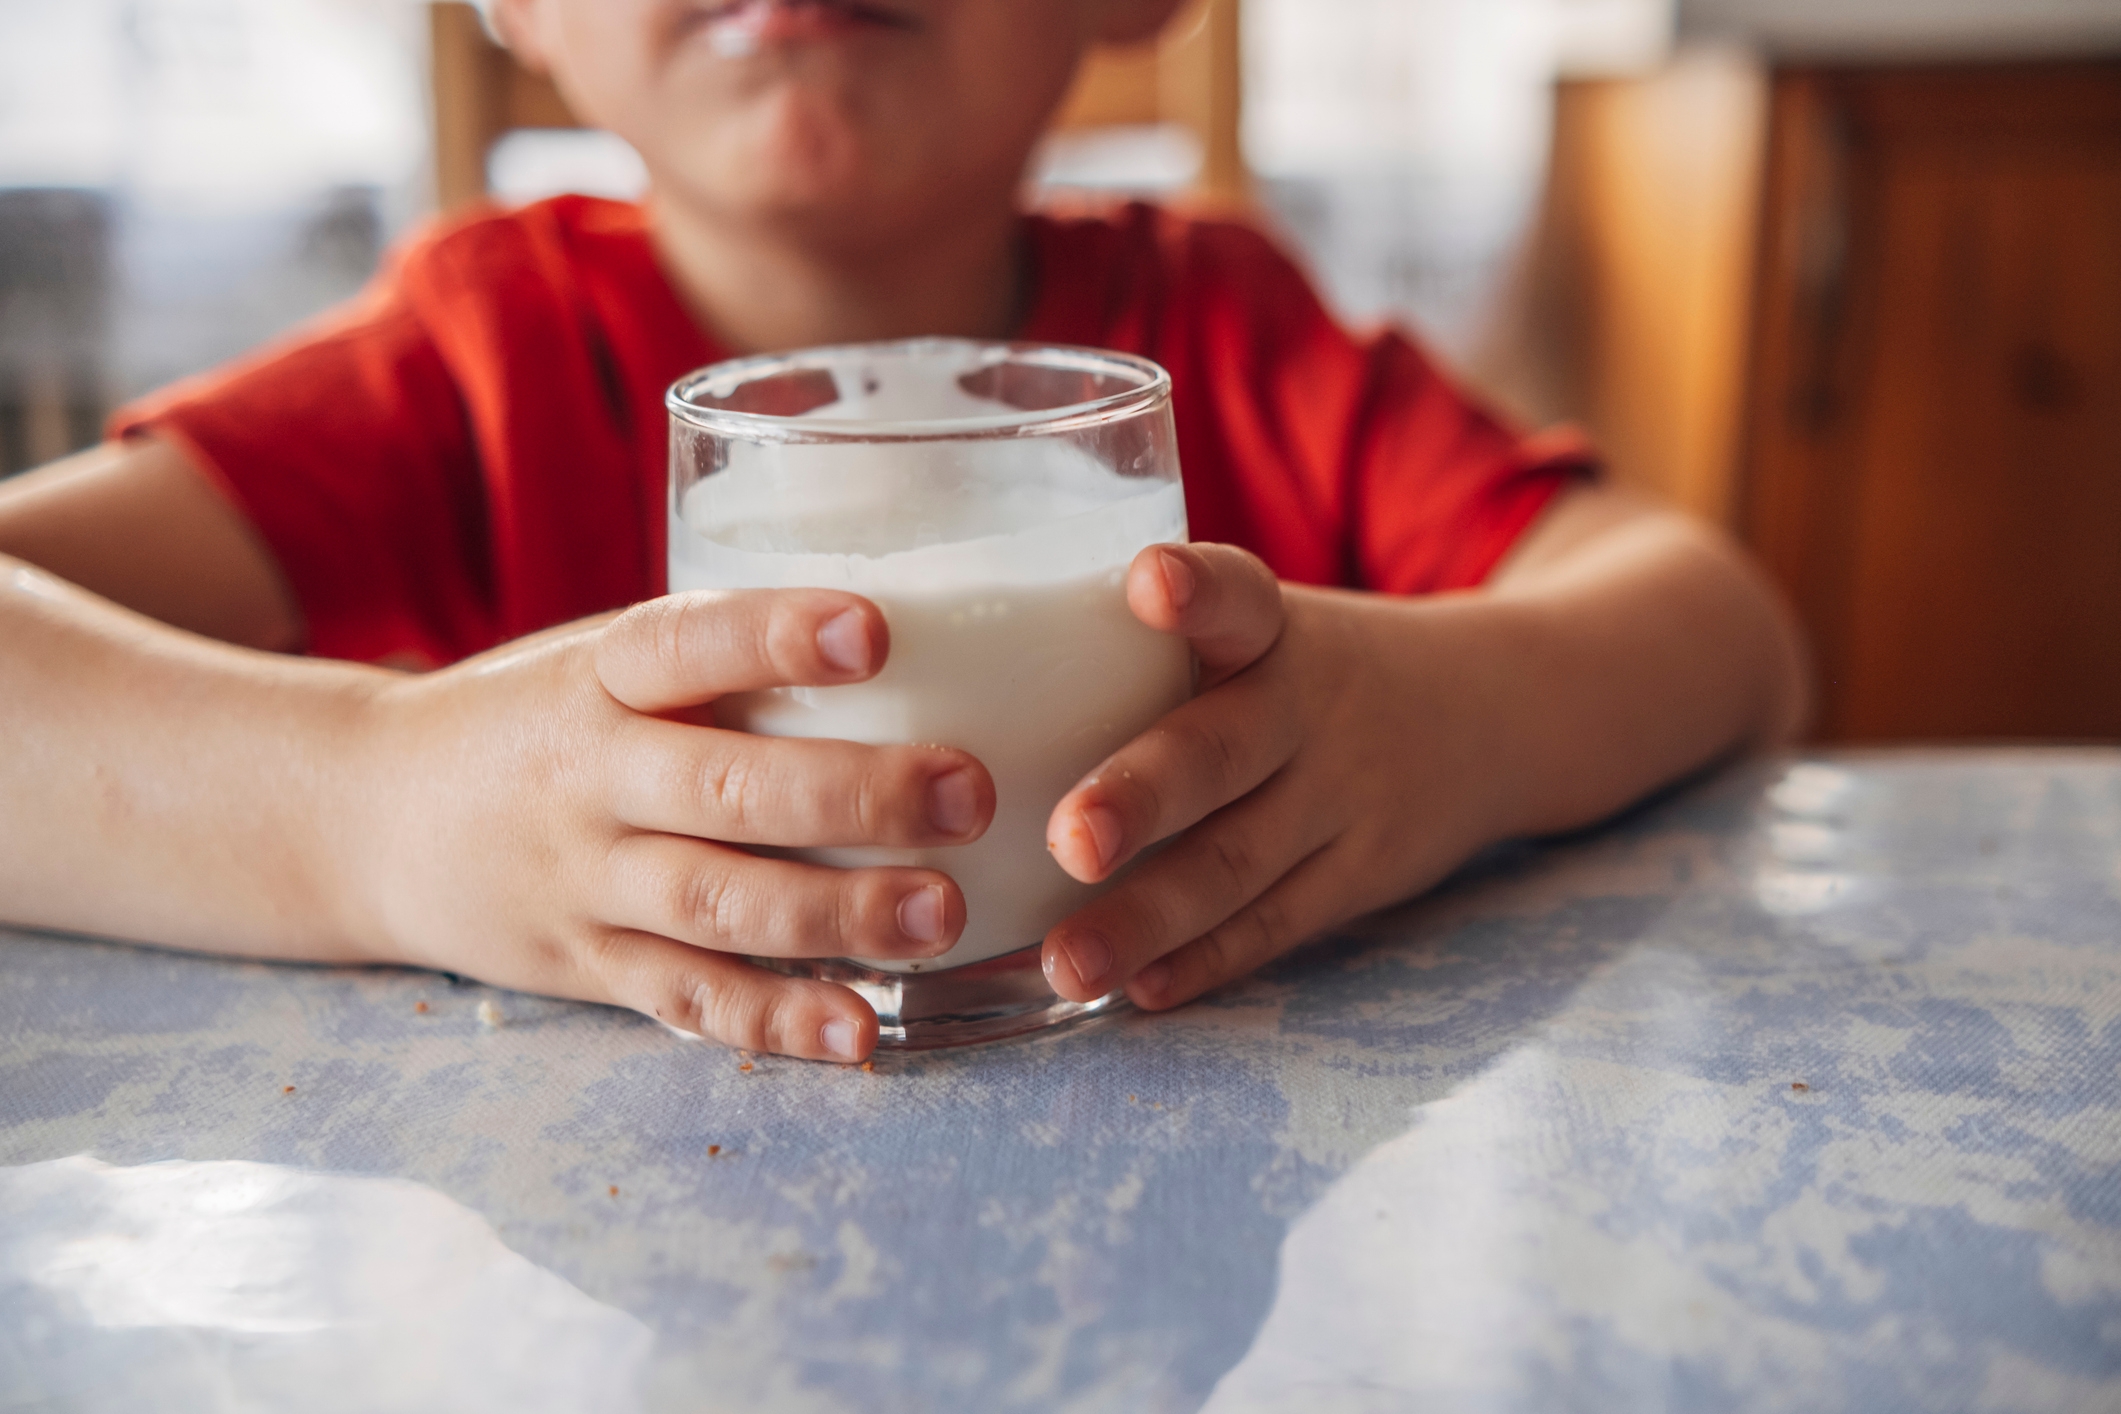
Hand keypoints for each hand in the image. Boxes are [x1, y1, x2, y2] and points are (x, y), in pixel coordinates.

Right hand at [346, 591, 994, 1061]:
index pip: (683, 641)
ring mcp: (583, 880)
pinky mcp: (589, 966)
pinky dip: (776, 1021)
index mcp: (595, 675)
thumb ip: (718, 658)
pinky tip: (861, 1031)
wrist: (368, 814)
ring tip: (942, 912)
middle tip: (966, 791)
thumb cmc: (537, 717)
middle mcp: (585, 775)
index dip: (775, 636)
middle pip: (721, 788)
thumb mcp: (597, 658)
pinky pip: (688, 999)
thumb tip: (921, 631)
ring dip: (836, 914)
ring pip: (716, 903)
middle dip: (852, 792)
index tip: (874, 629)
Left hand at [1039, 544, 1514, 1011]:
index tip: (1149, 580)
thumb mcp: (1262, 625)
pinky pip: (1279, 925)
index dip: (1197, 589)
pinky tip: (1139, 990)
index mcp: (1274, 629)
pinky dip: (1209, 960)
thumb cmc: (1308, 668)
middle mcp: (1309, 709)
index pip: (1240, 595)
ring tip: (1068, 962)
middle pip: (1224, 750)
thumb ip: (1144, 646)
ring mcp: (1343, 799)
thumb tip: (945, 679)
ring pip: (1241, 861)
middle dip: (1143, 795)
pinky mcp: (1362, 876)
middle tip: (1069, 837)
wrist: (1494, 712)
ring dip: (1150, 916)